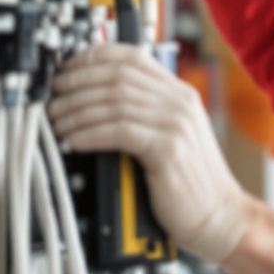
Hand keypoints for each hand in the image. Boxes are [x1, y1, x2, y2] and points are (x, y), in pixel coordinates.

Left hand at [47, 45, 252, 261]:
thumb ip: (144, 114)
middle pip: (117, 77)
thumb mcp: (170, 136)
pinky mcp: (168, 148)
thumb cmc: (191, 183)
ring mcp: (176, 123)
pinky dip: (90, 133)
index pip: (131, 57)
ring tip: (57, 124)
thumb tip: (93, 101)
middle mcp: (179, 102)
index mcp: (179, 94)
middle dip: (76, 85)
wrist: (220, 216)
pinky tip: (74, 141)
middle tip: (53, 99)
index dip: (92, 58)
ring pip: (114, 102)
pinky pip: (119, 130)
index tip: (66, 69)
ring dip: (77, 112)